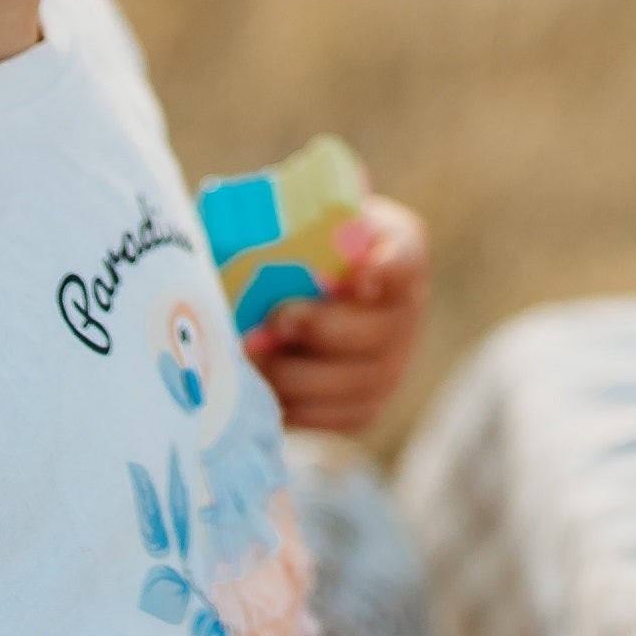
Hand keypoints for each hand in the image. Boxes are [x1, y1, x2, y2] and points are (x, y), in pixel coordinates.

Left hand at [245, 198, 428, 437]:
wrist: (292, 289)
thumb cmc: (287, 243)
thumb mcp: (293, 219)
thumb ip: (280, 225)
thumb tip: (231, 229)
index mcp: (396, 250)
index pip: (404, 261)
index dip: (388, 273)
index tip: (359, 278)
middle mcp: (405, 309)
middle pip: (381, 330)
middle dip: (326, 329)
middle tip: (277, 322)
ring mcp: (393, 360)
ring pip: (359, 381)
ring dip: (301, 374)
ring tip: (253, 361)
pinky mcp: (369, 403)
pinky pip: (341, 416)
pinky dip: (300, 407)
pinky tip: (262, 391)